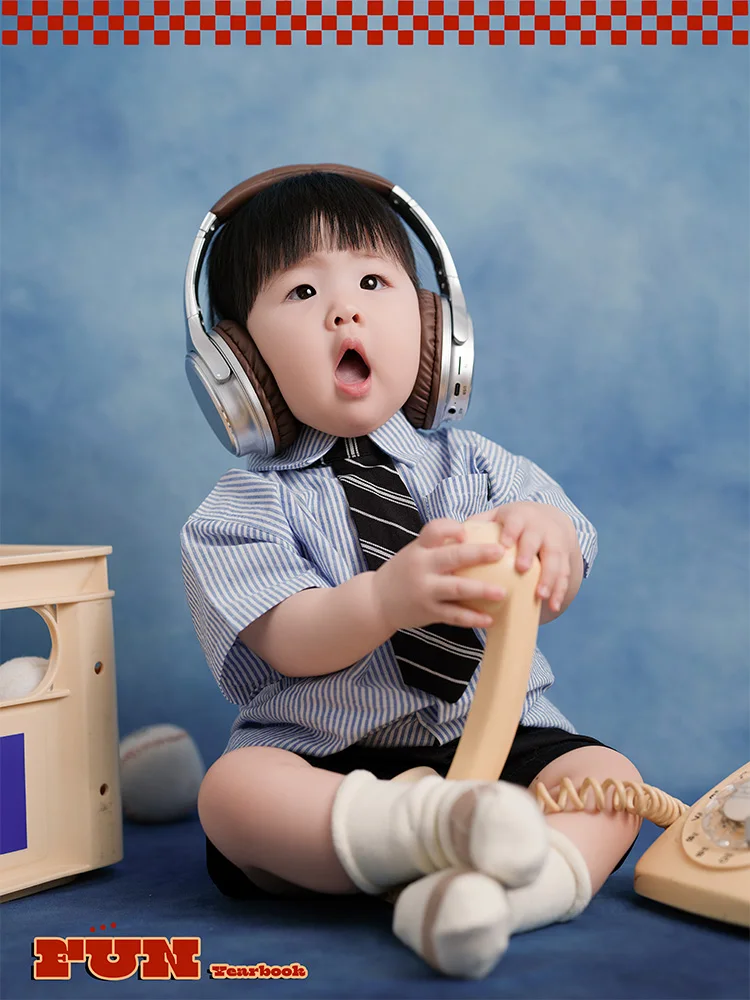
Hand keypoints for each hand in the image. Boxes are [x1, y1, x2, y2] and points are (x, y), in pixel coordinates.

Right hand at [372, 518, 507, 633]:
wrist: (376, 601)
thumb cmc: (405, 571)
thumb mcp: (416, 552)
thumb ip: (440, 545)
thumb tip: (478, 536)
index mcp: (420, 548)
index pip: (435, 530)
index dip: (452, 528)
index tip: (467, 532)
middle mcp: (422, 567)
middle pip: (452, 557)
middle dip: (478, 554)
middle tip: (501, 552)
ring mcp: (425, 590)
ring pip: (457, 589)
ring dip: (481, 590)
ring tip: (502, 592)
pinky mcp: (428, 612)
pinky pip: (454, 616)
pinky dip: (472, 618)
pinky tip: (489, 619)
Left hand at [466, 502, 578, 613]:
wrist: (549, 520)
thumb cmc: (515, 523)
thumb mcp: (499, 516)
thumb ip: (479, 523)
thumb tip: (455, 536)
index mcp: (520, 517)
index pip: (515, 522)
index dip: (511, 532)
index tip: (503, 545)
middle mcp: (539, 528)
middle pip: (536, 540)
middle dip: (529, 553)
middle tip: (521, 569)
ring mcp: (554, 543)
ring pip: (554, 559)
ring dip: (549, 578)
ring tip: (540, 595)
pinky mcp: (565, 558)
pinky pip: (565, 575)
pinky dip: (560, 591)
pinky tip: (553, 606)